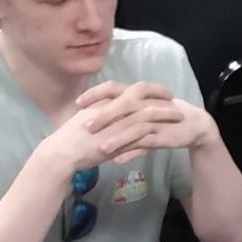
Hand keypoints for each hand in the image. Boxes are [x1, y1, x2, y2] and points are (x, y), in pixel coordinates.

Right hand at [43, 82, 182, 176]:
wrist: (62, 153)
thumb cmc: (70, 140)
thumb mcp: (87, 120)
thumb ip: (102, 114)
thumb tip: (113, 112)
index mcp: (104, 101)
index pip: (130, 88)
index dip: (148, 88)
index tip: (160, 90)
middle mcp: (111, 107)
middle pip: (141, 93)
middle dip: (159, 94)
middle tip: (173, 97)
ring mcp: (115, 122)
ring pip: (146, 111)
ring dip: (164, 112)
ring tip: (179, 115)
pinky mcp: (118, 138)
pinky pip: (142, 131)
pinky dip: (157, 130)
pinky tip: (169, 133)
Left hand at [76, 79, 216, 158]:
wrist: (194, 125)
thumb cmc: (162, 118)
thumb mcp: (140, 114)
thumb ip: (120, 116)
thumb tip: (96, 120)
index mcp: (137, 94)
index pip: (112, 88)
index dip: (95, 94)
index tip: (77, 103)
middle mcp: (145, 103)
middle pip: (122, 106)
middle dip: (103, 116)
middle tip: (86, 127)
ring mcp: (156, 119)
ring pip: (134, 126)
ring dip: (117, 137)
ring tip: (101, 148)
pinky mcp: (164, 134)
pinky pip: (146, 142)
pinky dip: (132, 151)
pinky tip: (118, 160)